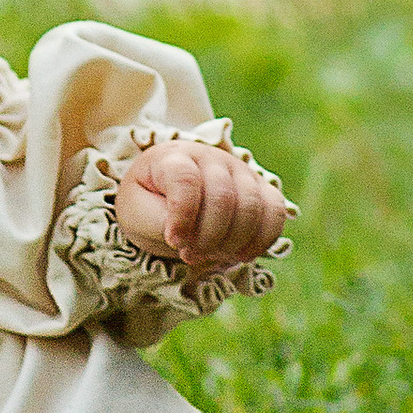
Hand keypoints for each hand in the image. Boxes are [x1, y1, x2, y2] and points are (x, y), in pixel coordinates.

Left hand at [114, 139, 288, 277]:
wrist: (165, 199)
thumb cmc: (147, 204)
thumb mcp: (136, 213)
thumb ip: (157, 221)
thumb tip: (184, 235)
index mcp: (174, 157)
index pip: (185, 179)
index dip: (182, 215)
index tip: (174, 241)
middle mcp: (210, 157)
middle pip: (223, 196)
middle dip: (208, 237)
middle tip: (189, 255)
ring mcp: (240, 170)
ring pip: (252, 206)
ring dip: (232, 242)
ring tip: (209, 255)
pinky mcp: (260, 189)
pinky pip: (275, 212)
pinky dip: (261, 240)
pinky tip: (239, 255)